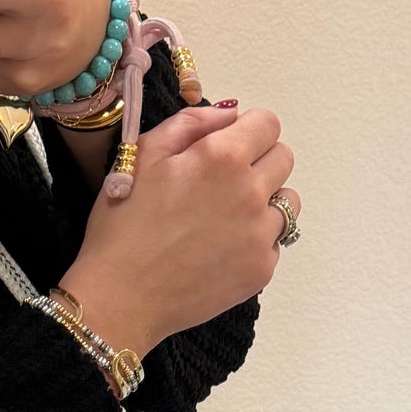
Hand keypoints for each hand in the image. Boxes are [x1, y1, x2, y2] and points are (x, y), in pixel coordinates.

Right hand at [59, 103, 297, 360]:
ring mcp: (261, 235)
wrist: (122, 297)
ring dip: (265, 201)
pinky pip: (275, 242)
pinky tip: (221, 248)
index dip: (248, 129)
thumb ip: (191, 124)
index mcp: (223, 158)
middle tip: (223, 181)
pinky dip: (256, 240)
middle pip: (283, 158)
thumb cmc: (123, 224)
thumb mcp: (143, 155)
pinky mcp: (261, 270)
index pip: (268, 123)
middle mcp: (251, 193)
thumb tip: (230, 114)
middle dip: (259, 160)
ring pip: (288, 202)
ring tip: (226, 216)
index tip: (228, 145)